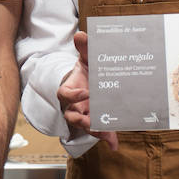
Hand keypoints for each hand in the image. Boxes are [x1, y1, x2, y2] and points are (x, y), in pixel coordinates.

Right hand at [57, 31, 118, 150]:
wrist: (90, 82)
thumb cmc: (87, 71)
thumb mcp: (87, 59)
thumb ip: (86, 49)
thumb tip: (81, 35)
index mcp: (70, 89)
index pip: (64, 94)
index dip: (72, 96)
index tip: (85, 93)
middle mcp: (74, 105)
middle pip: (72, 117)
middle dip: (82, 120)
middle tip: (92, 121)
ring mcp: (85, 115)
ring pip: (86, 127)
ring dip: (96, 131)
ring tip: (107, 134)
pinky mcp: (96, 122)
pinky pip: (100, 131)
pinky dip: (108, 138)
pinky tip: (115, 143)